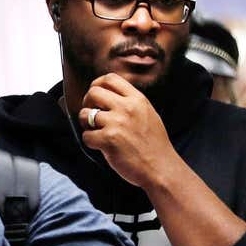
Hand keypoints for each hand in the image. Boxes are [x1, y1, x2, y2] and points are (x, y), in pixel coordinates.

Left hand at [78, 74, 179, 188]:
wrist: (160, 167)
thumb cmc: (154, 144)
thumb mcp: (148, 113)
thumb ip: (130, 102)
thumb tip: (108, 95)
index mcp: (137, 99)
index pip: (110, 78)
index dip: (97, 84)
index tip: (96, 96)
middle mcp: (126, 107)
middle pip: (93, 92)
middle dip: (87, 102)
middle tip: (92, 114)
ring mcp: (117, 123)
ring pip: (85, 114)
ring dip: (86, 124)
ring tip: (96, 132)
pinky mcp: (108, 140)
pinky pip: (86, 135)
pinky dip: (90, 142)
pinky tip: (100, 146)